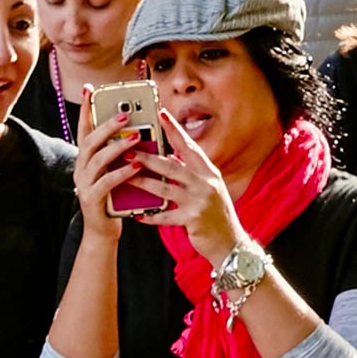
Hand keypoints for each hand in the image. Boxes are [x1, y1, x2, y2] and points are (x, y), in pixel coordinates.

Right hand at [72, 110, 147, 244]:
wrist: (102, 232)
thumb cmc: (113, 198)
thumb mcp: (114, 171)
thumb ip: (120, 154)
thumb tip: (138, 131)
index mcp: (86, 159)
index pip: (84, 129)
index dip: (85, 109)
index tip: (89, 88)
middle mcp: (81, 168)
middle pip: (89, 141)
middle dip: (107, 125)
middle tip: (125, 114)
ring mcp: (84, 184)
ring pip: (98, 159)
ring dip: (117, 146)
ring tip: (136, 137)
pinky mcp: (92, 200)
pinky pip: (106, 182)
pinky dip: (122, 172)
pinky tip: (136, 165)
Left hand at [132, 110, 242, 264]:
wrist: (231, 243)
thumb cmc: (215, 214)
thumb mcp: (208, 188)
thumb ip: (191, 173)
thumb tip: (171, 156)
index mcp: (209, 172)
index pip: (189, 146)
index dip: (175, 130)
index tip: (161, 114)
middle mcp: (206, 184)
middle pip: (172, 166)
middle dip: (148, 158)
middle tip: (127, 150)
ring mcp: (200, 202)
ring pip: (165, 189)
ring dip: (143, 183)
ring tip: (125, 177)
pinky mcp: (194, 220)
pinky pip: (166, 217)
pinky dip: (151, 216)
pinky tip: (137, 214)